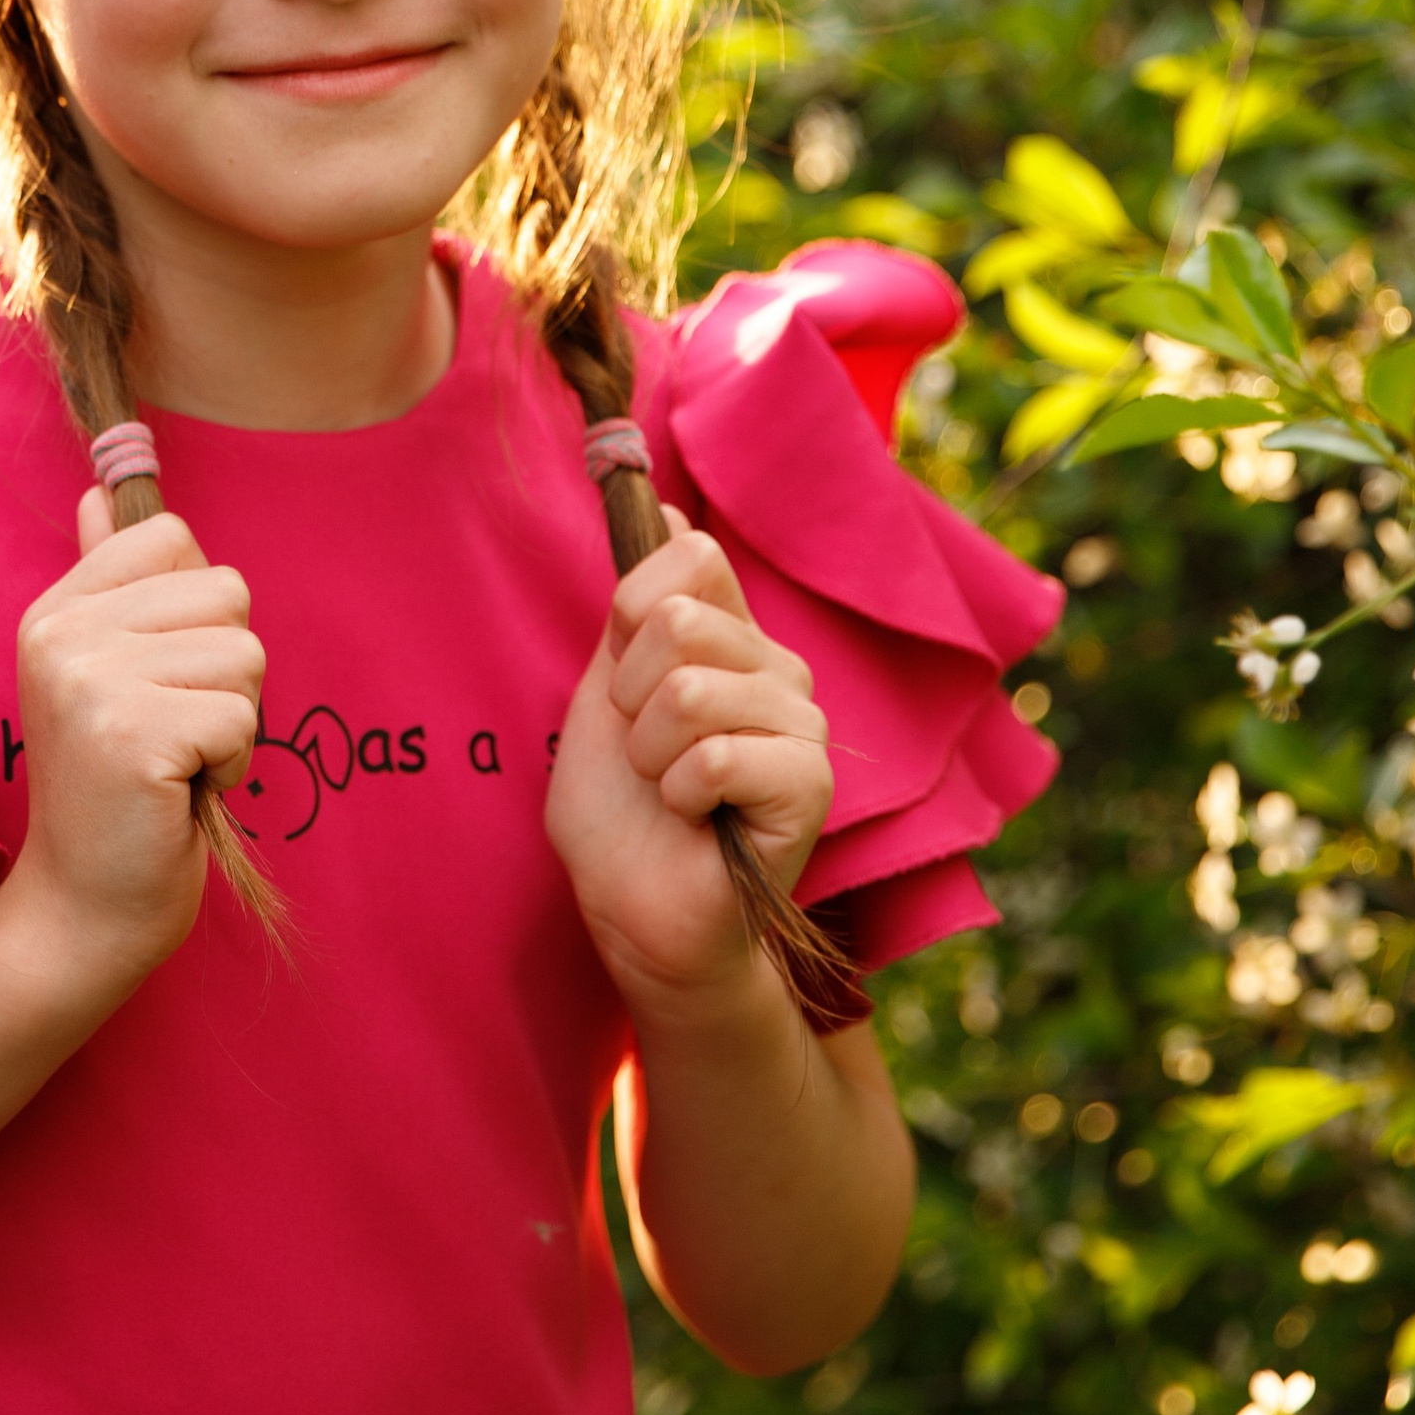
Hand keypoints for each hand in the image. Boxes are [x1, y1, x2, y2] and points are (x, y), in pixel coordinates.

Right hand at [1, 494, 265, 987]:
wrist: (83, 909)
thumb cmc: (113, 790)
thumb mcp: (99, 673)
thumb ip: (107, 580)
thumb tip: (101, 493)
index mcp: (56, 609)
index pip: (172, 537)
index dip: (197, 613)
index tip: (157, 678)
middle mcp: (63, 633)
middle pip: (226, 591)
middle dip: (226, 671)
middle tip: (172, 732)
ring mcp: (91, 682)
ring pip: (244, 653)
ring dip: (233, 719)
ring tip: (177, 762)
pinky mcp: (132, 736)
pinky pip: (242, 716)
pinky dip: (232, 763)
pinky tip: (182, 792)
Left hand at [544, 513, 833, 1025]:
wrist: (636, 913)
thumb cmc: (619, 813)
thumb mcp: (603, 691)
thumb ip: (631, 608)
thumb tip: (662, 501)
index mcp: (731, 635)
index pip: (690, 554)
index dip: (630, 610)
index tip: (622, 678)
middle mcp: (777, 666)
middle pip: (678, 621)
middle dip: (629, 697)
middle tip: (647, 753)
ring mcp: (801, 723)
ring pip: (690, 689)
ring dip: (650, 754)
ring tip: (668, 790)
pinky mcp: (810, 783)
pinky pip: (715, 755)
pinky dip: (678, 794)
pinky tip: (696, 819)